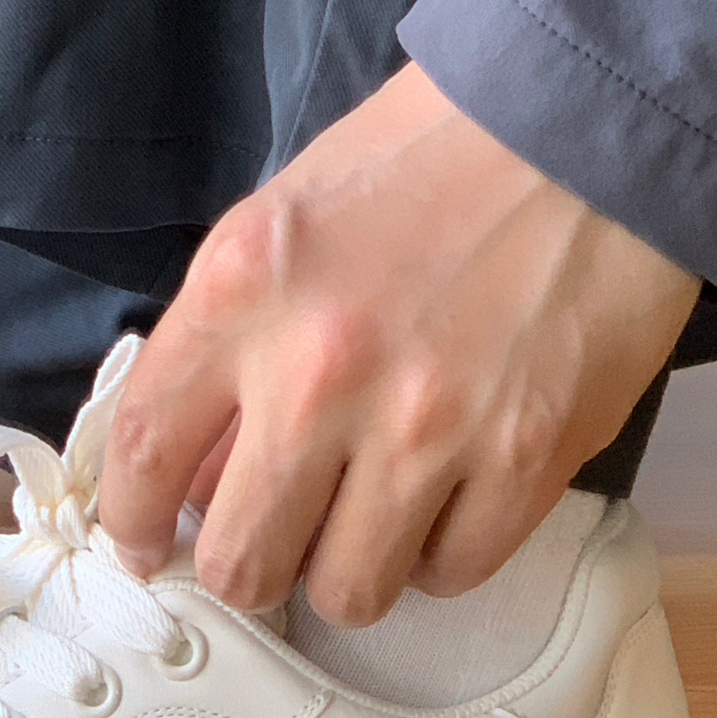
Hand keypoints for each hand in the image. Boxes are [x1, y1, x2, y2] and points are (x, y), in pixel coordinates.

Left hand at [96, 64, 697, 624]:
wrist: (584, 125)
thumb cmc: (428, 161)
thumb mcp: (285, 222)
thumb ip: (230, 340)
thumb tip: (199, 470)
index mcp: (244, 292)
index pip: (145, 451)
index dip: (132, 521)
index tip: (145, 544)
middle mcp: (320, 372)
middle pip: (240, 560)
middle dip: (245, 572)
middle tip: (270, 545)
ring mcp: (426, 426)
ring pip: (348, 592)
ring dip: (349, 567)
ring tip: (371, 514)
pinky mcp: (525, 458)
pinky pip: (452, 570)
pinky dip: (440, 551)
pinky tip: (447, 497)